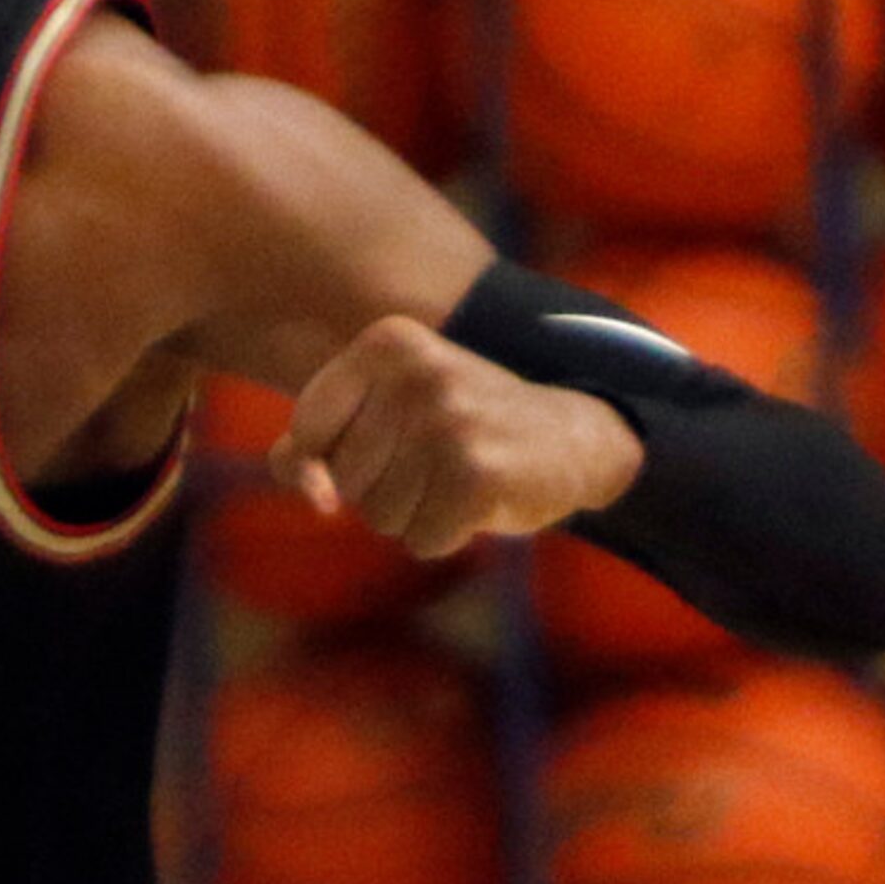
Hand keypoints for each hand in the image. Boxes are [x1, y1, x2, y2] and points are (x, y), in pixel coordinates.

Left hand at [267, 315, 644, 558]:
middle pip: (345, 479)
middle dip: (386, 487)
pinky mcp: (477, 473)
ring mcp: (448, 421)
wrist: (576, 435)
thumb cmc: (458, 426)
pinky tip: (481, 500)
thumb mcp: (381, 413)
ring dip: (418, 513)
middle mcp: (414, 372)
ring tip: (460, 474)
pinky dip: (447, 535)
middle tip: (440, 456)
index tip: (393, 436)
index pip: (308, 430)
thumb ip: (309, 448)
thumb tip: (315, 500)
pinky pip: (421, 541)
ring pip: (380, 516)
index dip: (340, 455)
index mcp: (384, 343)